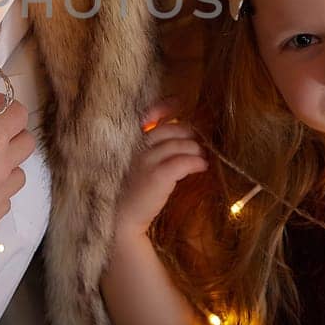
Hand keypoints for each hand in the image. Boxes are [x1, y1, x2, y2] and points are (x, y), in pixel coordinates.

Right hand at [115, 100, 207, 236]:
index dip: (167, 106)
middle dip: (190, 134)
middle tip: (200, 145)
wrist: (122, 218)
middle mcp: (137, 147)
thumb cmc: (133, 192)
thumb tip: (183, 140)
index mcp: (133, 141)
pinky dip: (196, 162)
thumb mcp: (140, 165)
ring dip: (196, 149)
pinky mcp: (157, 176)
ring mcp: (146, 160)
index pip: (151, 114)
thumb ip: (154, 150)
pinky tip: (202, 167)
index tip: (181, 106)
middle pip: (171, 128)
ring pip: (179, 144)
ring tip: (203, 158)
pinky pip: (183, 161)